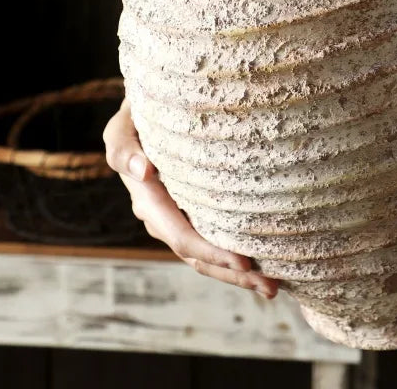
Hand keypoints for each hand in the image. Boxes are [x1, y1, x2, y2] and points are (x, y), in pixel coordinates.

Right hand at [103, 98, 277, 298]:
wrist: (147, 110)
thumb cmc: (138, 114)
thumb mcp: (123, 126)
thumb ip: (125, 148)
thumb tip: (143, 172)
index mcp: (147, 199)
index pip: (181, 235)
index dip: (211, 252)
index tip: (245, 261)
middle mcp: (160, 217)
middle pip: (198, 256)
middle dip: (232, 274)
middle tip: (271, 287)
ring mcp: (176, 219)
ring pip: (206, 258)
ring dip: (237, 275)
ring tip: (273, 287)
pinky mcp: (191, 214)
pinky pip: (211, 242)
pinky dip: (233, 260)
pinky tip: (262, 266)